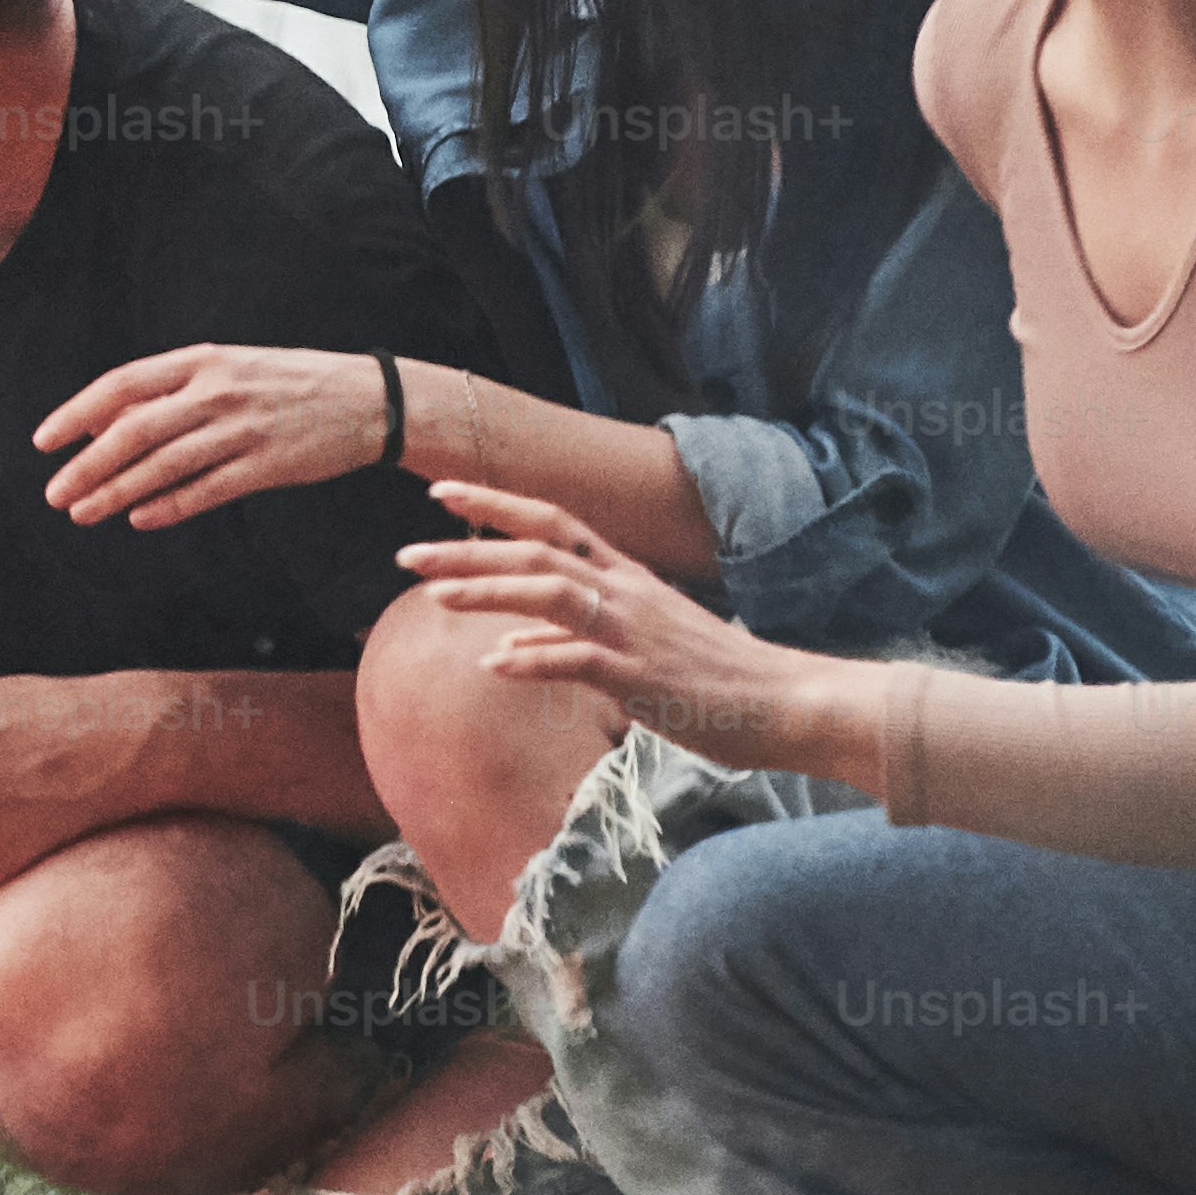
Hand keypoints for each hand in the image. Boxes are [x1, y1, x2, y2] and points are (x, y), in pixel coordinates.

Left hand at [39, 343, 399, 527]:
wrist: (370, 399)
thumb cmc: (287, 383)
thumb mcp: (228, 368)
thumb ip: (171, 391)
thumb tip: (106, 425)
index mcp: (202, 360)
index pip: (122, 384)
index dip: (78, 413)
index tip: (45, 441)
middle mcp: (217, 391)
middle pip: (135, 430)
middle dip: (88, 465)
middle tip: (55, 494)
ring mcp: (244, 429)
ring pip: (164, 465)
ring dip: (117, 492)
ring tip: (83, 512)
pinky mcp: (269, 465)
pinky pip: (208, 490)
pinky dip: (170, 506)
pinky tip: (139, 519)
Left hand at [409, 480, 867, 780]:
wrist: (787, 703)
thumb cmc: (714, 679)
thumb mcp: (639, 647)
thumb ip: (570, 641)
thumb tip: (508, 647)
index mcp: (626, 577)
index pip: (552, 522)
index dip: (496, 503)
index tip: (440, 491)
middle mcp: (627, 592)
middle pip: (537, 551)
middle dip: (469, 548)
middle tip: (408, 552)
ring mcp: (635, 632)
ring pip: (552, 593)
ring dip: (490, 591)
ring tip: (435, 594)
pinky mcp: (644, 677)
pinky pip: (580, 660)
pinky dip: (535, 659)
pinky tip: (495, 665)